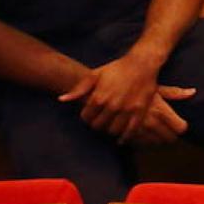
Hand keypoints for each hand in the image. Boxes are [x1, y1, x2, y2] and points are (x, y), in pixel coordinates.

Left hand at [61, 52, 185, 141]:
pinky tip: (121, 139)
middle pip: (98, 126)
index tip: (90, 114)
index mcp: (99, 97)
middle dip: (97, 124)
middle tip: (100, 120)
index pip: (86, 118)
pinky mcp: (140, 112)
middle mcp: (112, 106)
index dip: (86, 117)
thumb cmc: (117, 68)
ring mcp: (127, 110)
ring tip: (110, 125)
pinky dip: (124, 138)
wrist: (142, 63)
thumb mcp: (95, 75)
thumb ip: (78, 89)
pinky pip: (130, 131)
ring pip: (113, 131)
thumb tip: (61, 100)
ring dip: (109, 130)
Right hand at [129, 87, 195, 143]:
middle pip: (170, 139)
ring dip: (158, 139)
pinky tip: (143, 133)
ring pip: (157, 143)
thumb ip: (174, 93)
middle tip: (168, 129)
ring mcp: (140, 131)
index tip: (179, 124)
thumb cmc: (135, 88)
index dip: (181, 126)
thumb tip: (192, 92)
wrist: (108, 93)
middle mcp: (152, 123)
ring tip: (155, 130)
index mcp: (161, 111)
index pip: (181, 128)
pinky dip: (144, 141)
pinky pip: (142, 145)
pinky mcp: (127, 136)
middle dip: (171, 134)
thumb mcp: (156, 88)